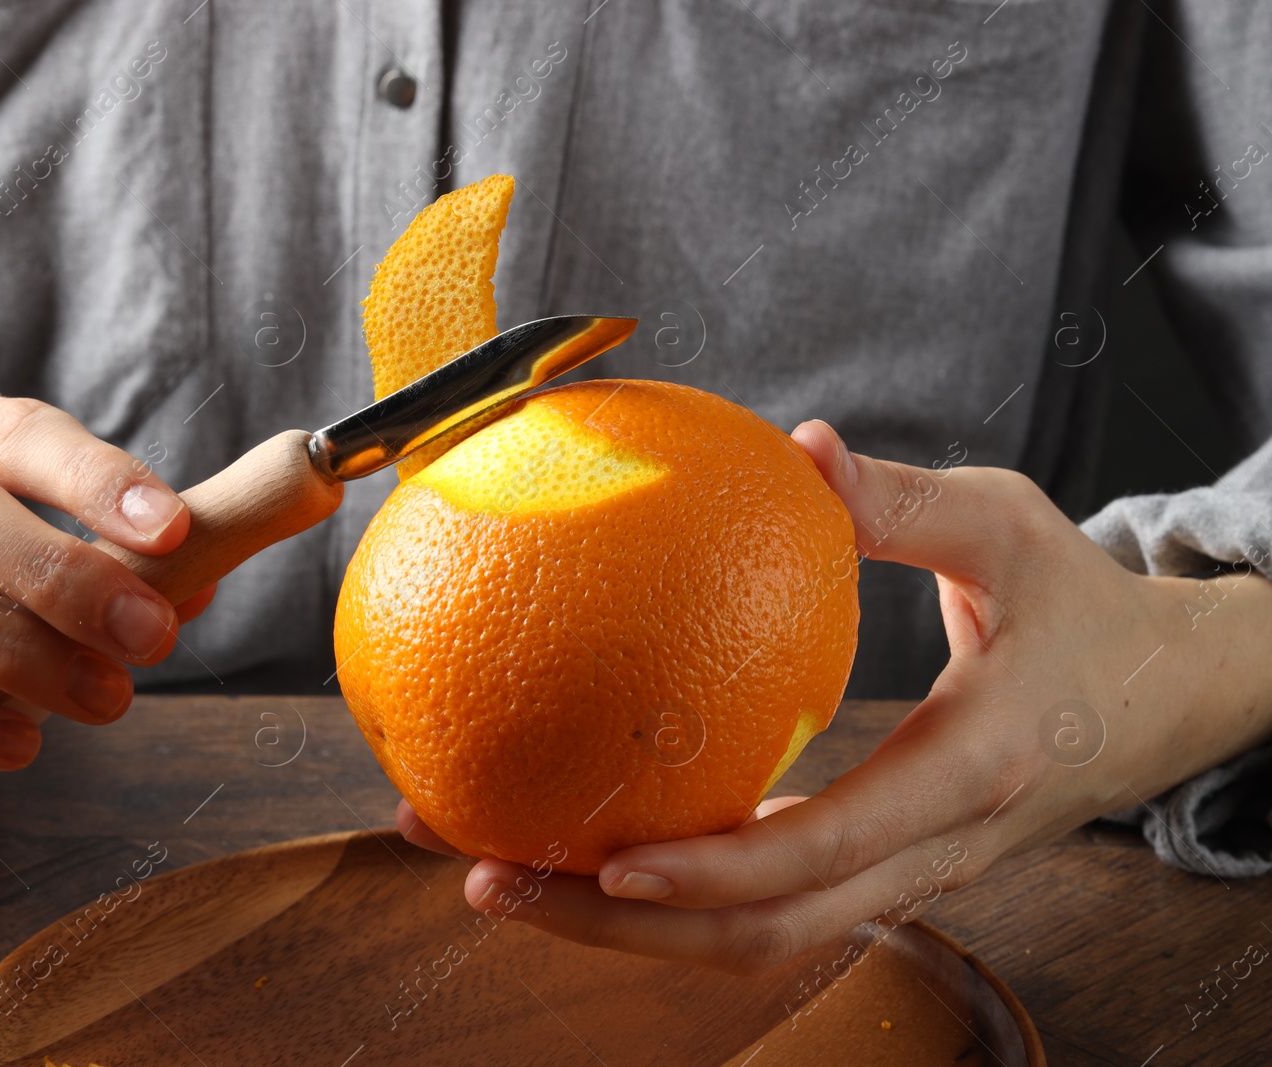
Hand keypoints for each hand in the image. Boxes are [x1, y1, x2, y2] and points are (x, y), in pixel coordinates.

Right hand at [0, 394, 213, 830]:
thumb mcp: (43, 570)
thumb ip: (127, 560)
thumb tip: (208, 570)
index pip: (5, 431)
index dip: (92, 476)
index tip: (176, 527)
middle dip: (61, 571)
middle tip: (153, 636)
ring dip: (19, 652)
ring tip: (107, 700)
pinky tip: (22, 744)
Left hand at [400, 419, 1271, 972]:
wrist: (1170, 697)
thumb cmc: (1089, 610)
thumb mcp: (1014, 528)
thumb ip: (905, 499)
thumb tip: (796, 449)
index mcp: (971, 770)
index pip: (833, 850)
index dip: (720, 871)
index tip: (612, 863)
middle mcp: (935, 849)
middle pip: (770, 934)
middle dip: (626, 932)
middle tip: (496, 880)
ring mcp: (909, 873)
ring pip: (764, 937)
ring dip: (632, 929)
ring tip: (512, 876)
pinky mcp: (885, 866)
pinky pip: (775, 899)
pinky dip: (680, 892)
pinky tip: (595, 843)